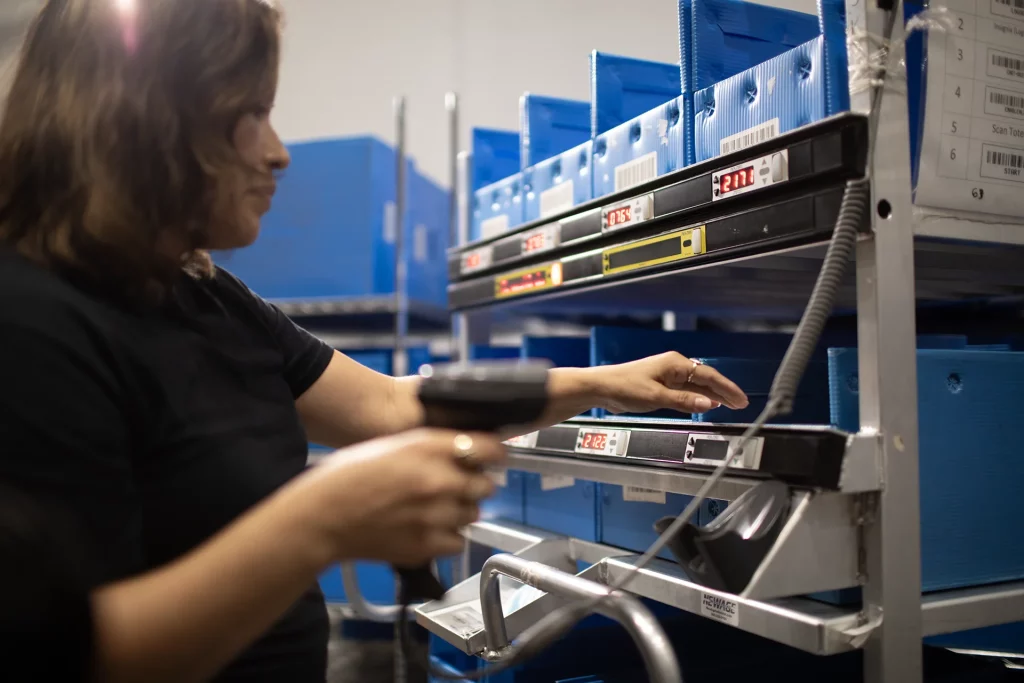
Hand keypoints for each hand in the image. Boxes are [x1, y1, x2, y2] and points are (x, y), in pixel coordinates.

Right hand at [296, 429, 504, 567]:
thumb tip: (465, 451)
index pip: (489, 448)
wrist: (321, 517)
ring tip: (433, 508)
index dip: (494, 453)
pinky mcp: (428, 546)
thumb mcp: (394, 445)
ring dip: (460, 511)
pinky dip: (448, 537)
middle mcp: (439, 480)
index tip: (493, 457)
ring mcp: (436, 516)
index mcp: (429, 448)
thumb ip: (433, 448)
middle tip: (456, 485)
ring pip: (473, 514)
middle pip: (486, 484)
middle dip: (475, 484)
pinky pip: (458, 541)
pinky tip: (427, 528)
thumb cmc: (347, 477)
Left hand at [586, 351, 748, 414]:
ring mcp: (668, 376)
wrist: (601, 387)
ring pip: (697, 386)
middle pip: (706, 379)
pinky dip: (699, 398)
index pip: (708, 376)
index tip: (741, 399)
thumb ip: (684, 401)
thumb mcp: (656, 397)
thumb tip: (708, 404)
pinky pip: (687, 391)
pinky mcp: (662, 385)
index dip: (727, 389)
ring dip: (713, 395)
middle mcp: (674, 367)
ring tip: (730, 405)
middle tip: (742, 404)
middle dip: (724, 392)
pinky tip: (707, 404)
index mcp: (675, 364)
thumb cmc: (624, 387)